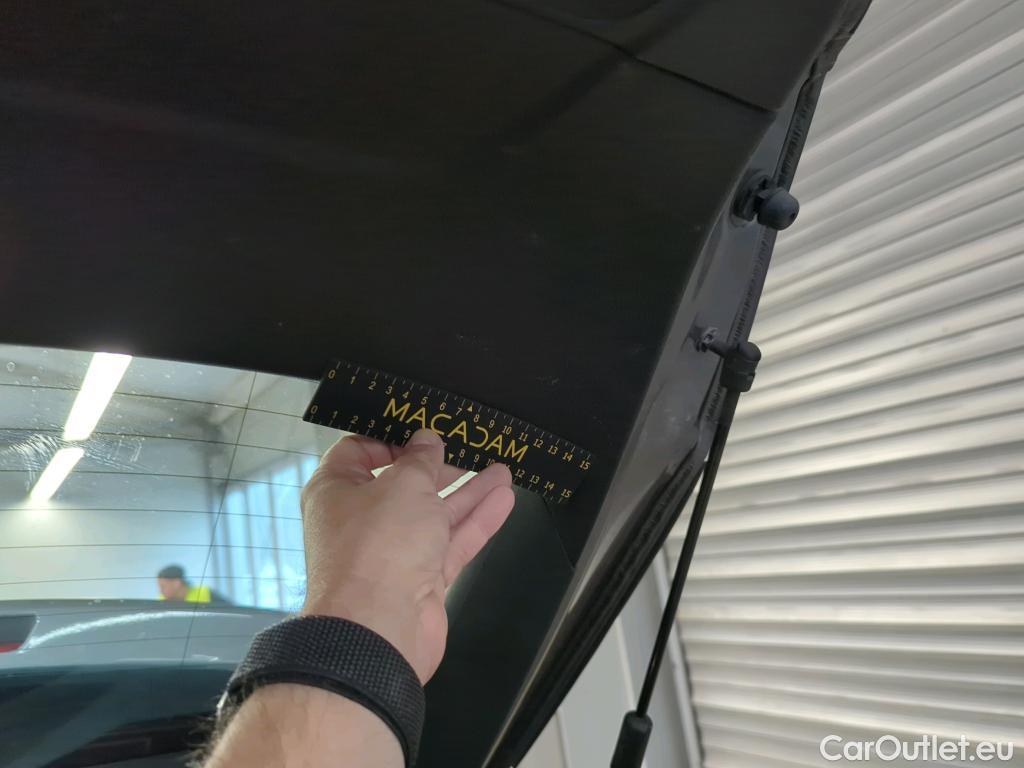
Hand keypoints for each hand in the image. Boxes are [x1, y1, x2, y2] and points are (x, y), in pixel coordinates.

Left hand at [299, 428, 514, 681]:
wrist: (378, 630)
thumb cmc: (380, 543)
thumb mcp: (404, 485)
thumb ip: (421, 460)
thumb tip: (426, 440)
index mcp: (336, 491)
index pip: (358, 452)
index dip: (390, 438)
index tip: (423, 430)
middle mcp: (360, 520)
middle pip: (402, 484)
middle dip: (438, 467)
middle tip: (469, 448)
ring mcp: (392, 551)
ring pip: (433, 514)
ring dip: (467, 492)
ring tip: (502, 469)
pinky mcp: (421, 578)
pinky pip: (450, 542)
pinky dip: (476, 521)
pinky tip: (504, 498)